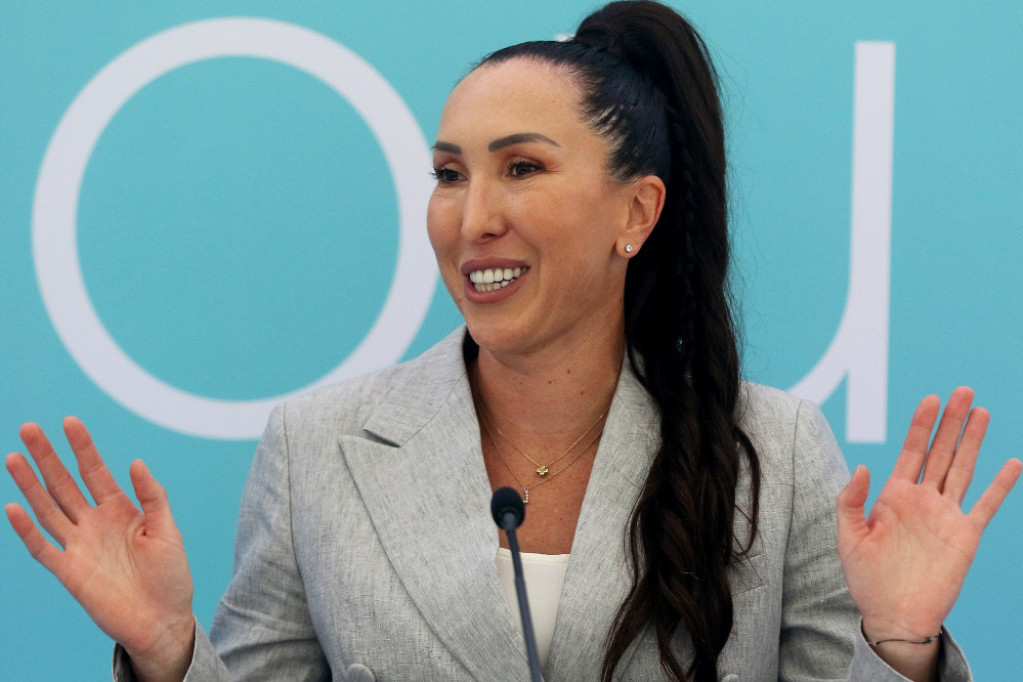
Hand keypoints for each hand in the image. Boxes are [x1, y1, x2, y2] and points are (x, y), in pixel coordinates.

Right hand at [5, 417, 194, 681]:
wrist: (163, 621)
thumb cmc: (171, 576)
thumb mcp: (168, 530)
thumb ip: (152, 497)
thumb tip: (136, 462)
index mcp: (121, 510)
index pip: (95, 471)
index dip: (83, 447)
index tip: (70, 421)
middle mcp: (95, 523)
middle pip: (64, 484)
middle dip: (47, 457)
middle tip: (29, 429)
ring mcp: (80, 546)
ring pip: (48, 508)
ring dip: (30, 484)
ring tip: (14, 457)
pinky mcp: (69, 571)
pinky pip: (42, 547)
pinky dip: (26, 529)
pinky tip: (14, 507)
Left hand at [836, 387, 1020, 640]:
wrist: (892, 615)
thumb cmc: (866, 577)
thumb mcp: (848, 537)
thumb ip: (850, 500)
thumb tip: (862, 465)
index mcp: (893, 496)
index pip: (911, 451)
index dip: (921, 425)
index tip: (931, 398)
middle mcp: (922, 500)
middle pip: (941, 452)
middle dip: (951, 422)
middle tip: (963, 391)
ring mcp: (945, 516)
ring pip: (963, 469)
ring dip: (972, 442)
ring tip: (982, 412)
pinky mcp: (965, 537)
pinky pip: (986, 506)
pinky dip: (999, 486)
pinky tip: (1012, 463)